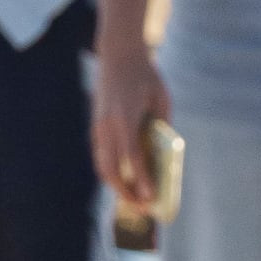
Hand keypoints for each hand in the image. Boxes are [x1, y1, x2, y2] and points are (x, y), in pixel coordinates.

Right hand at [93, 40, 174, 207]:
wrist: (119, 55)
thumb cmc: (146, 76)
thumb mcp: (162, 99)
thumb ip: (162, 126)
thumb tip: (164, 155)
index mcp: (125, 117)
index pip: (133, 156)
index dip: (141, 179)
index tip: (150, 197)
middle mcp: (107, 124)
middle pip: (111, 167)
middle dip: (125, 190)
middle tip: (142, 206)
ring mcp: (98, 125)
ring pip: (102, 164)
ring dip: (115, 184)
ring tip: (133, 198)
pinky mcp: (96, 126)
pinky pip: (101, 155)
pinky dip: (111, 171)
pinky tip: (124, 180)